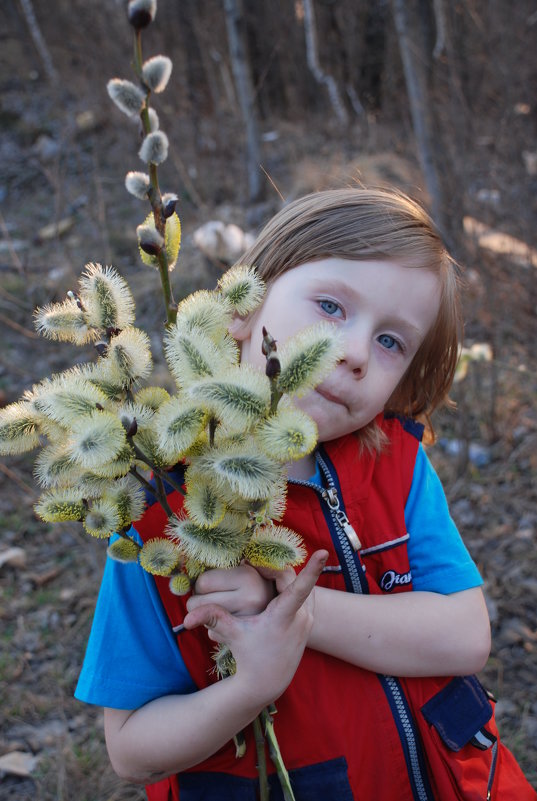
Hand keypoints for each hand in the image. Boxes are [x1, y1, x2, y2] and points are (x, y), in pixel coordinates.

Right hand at [183, 551, 327, 704]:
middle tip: (253, 565)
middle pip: (291, 578)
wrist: (266, 682)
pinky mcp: (309, 623)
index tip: (322, 552)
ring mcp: (308, 620)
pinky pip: (305, 595)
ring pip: (300, 586)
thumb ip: (212, 619)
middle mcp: (301, 617)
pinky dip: (293, 587)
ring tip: (263, 575)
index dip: (311, 569)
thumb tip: (186, 618)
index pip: (300, 587)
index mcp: (284, 616)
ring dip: (284, 578)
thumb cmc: (248, 656)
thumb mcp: (231, 635)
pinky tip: (276, 588)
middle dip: (272, 569)